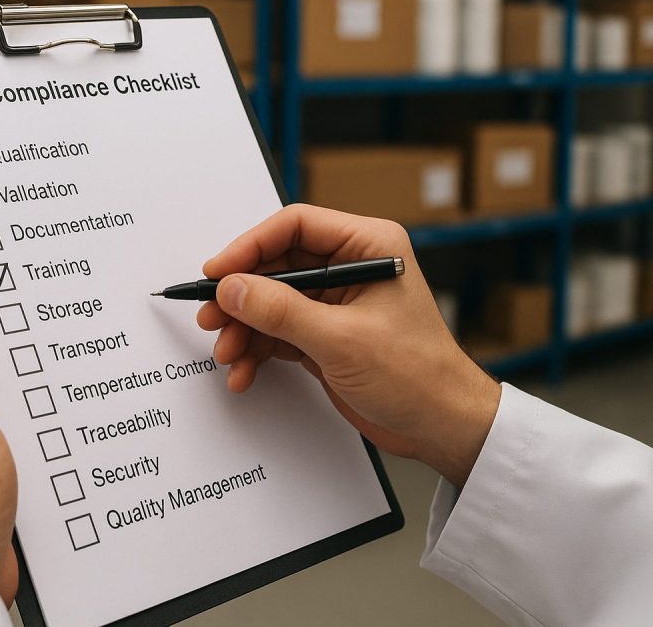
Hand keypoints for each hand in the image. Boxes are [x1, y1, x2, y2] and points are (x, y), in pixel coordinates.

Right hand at [198, 204, 501, 487]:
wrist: (441, 426)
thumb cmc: (416, 375)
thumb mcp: (340, 340)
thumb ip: (281, 311)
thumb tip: (232, 289)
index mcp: (368, 246)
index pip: (295, 226)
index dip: (250, 246)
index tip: (218, 272)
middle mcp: (350, 267)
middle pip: (276, 265)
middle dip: (241, 296)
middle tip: (211, 317)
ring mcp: (335, 302)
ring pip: (271, 301)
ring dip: (244, 328)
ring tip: (227, 353)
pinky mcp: (325, 334)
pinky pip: (278, 332)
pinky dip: (257, 350)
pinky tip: (244, 372)